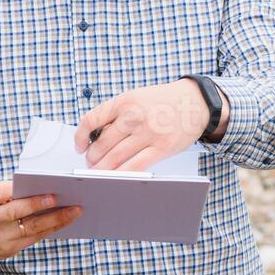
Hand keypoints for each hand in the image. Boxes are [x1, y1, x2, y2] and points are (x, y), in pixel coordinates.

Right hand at [0, 180, 82, 260]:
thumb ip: (8, 192)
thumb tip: (42, 188)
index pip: (0, 194)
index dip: (21, 191)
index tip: (41, 188)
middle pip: (16, 213)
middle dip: (40, 205)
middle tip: (61, 198)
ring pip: (31, 228)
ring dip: (56, 219)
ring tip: (74, 210)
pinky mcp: (8, 250)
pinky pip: (34, 238)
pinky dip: (52, 229)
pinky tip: (65, 221)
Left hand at [73, 78, 208, 170]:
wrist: (195, 102)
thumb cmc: (163, 102)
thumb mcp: (135, 97)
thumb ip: (116, 114)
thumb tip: (94, 137)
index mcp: (124, 101)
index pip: (91, 120)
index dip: (79, 136)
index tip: (78, 146)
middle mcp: (134, 116)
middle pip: (101, 143)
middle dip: (92, 157)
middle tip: (90, 163)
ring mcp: (148, 133)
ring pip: (115, 157)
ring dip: (103, 168)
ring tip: (99, 172)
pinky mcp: (161, 148)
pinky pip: (135, 166)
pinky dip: (122, 174)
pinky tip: (116, 176)